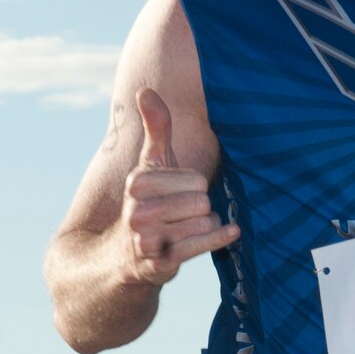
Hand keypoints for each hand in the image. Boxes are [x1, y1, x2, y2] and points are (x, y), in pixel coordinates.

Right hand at [120, 89, 238, 284]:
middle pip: (199, 202)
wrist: (124, 256)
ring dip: (205, 225)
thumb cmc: (149, 202)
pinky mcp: (158, 263)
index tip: (180, 192)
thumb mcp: (151, 165)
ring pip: (202, 223)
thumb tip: (145, 90)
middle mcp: (136, 211)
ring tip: (189, 227)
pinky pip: (199, 245)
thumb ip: (156, 128)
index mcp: (136, 183)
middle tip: (187, 212)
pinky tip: (230, 231)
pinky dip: (219, 237)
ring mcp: (145, 240)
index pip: (194, 179)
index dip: (195, 185)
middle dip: (201, 207)